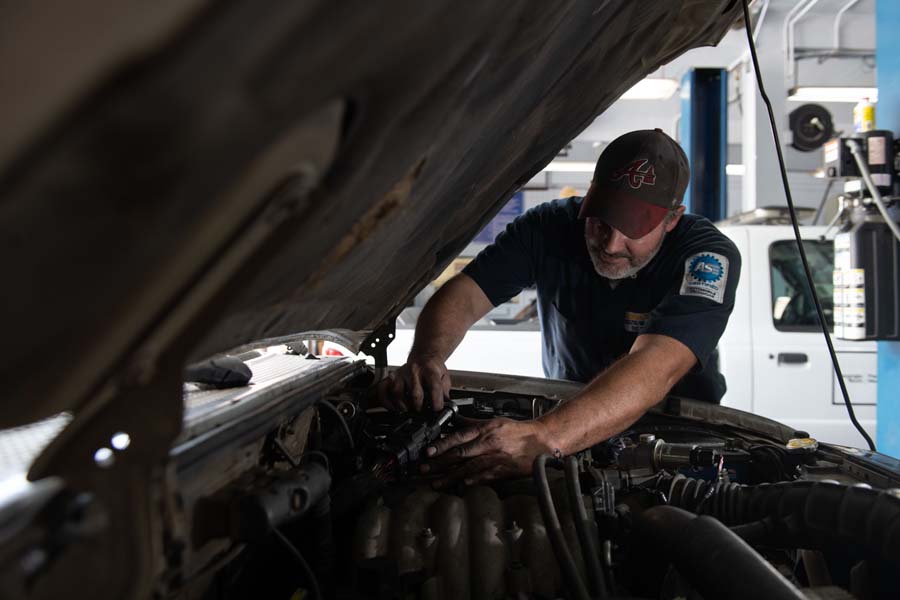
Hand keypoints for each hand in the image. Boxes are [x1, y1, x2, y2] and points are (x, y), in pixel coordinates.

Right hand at [376, 354, 449, 411]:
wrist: (424, 356)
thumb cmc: (433, 369)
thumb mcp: (444, 377)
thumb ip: (445, 391)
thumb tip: (446, 405)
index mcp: (430, 370)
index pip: (434, 386)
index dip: (436, 400)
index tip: (437, 409)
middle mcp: (414, 371)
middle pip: (415, 393)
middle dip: (419, 406)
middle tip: (421, 411)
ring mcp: (401, 374)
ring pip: (397, 392)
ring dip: (402, 405)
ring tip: (408, 409)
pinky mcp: (391, 377)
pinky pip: (382, 390)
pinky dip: (386, 401)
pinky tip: (393, 407)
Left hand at [421, 418, 554, 486]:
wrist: (541, 441)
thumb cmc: (518, 431)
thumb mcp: (495, 421)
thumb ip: (474, 423)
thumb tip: (456, 422)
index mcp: (486, 429)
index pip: (459, 437)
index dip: (442, 445)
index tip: (429, 451)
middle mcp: (489, 444)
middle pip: (460, 454)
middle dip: (440, 463)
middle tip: (424, 468)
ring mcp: (495, 458)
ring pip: (469, 468)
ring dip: (450, 476)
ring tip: (436, 482)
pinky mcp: (503, 471)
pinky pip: (484, 477)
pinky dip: (472, 481)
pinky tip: (461, 485)